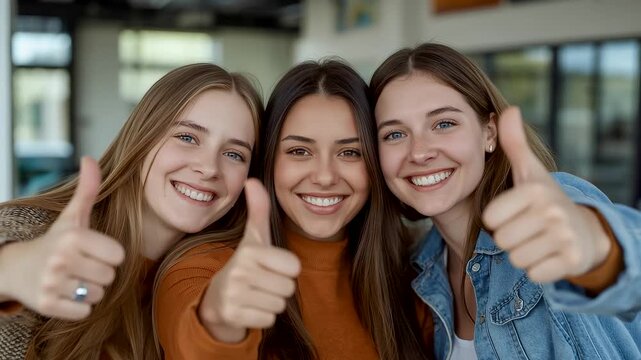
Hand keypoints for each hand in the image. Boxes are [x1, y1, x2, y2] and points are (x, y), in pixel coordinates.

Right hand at [1, 157, 124, 318]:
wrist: (17, 267)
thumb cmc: (56, 240)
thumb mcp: (72, 216)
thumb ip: (87, 189)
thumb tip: (90, 159)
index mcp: (73, 236)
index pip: (119, 256)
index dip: (109, 254)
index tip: (93, 250)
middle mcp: (61, 259)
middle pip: (110, 276)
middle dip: (100, 272)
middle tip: (81, 266)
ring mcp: (52, 283)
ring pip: (97, 294)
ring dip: (89, 290)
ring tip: (73, 278)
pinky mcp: (46, 305)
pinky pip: (84, 312)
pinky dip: (78, 307)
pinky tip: (65, 293)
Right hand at [198, 179, 300, 342]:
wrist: (216, 298)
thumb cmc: (245, 264)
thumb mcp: (253, 237)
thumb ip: (258, 210)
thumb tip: (252, 180)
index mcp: (250, 251)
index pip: (294, 266)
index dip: (286, 268)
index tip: (270, 266)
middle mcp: (240, 272)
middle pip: (288, 287)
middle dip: (279, 287)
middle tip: (262, 282)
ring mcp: (234, 295)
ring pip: (280, 304)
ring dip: (272, 302)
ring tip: (255, 294)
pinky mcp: (233, 316)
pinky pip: (269, 320)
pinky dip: (263, 317)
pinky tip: (249, 307)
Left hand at [482, 107, 610, 282]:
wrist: (586, 229)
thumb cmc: (546, 200)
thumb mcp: (529, 172)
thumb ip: (514, 144)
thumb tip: (507, 109)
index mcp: (534, 190)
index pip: (490, 219)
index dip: (498, 220)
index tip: (515, 213)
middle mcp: (552, 211)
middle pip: (502, 241)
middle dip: (510, 239)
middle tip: (528, 229)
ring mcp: (565, 237)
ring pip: (516, 259)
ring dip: (523, 254)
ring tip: (538, 240)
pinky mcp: (573, 261)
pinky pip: (535, 274)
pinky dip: (538, 269)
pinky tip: (549, 255)